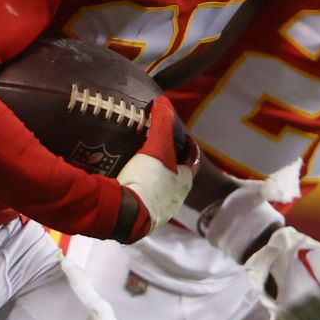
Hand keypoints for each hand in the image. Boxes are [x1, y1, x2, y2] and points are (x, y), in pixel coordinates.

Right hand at [114, 96, 199, 241]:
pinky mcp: (142, 217)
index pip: (192, 159)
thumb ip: (161, 123)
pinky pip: (144, 198)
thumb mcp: (156, 146)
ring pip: (160, 188)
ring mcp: (159, 210)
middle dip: (169, 160)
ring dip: (154, 176)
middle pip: (177, 173)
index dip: (187, 146)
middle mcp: (176, 198)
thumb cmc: (148, 180)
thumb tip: (163, 101)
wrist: (126, 214)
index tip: (179, 135)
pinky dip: (139, 188)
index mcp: (185, 180)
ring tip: (139, 162)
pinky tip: (126, 180)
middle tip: (156, 146)